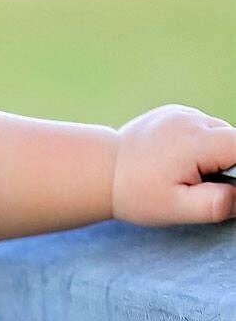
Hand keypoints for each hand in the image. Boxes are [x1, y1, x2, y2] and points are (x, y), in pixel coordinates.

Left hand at [112, 105, 235, 226]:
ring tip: (184, 173)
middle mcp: (191, 119)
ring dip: (214, 153)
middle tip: (199, 184)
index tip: (222, 184)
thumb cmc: (136, 194)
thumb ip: (216, 204)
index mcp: (197, 142)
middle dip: (228, 163)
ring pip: (218, 133)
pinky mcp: (173, 112)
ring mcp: (181, 112)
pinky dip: (199, 144)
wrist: (98, 172)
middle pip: (233, 139)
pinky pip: (200, 128)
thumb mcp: (176, 208)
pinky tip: (176, 160)